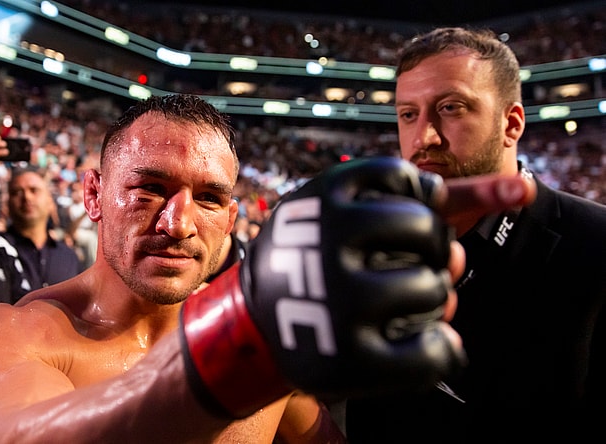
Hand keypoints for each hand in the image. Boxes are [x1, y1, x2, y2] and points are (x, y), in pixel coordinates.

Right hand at [181, 157, 465, 417]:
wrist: (253, 323)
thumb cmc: (313, 255)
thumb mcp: (341, 208)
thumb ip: (426, 196)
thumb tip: (525, 186)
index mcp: (325, 197)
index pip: (418, 184)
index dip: (419, 205)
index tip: (392, 222)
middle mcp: (330, 243)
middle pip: (431, 232)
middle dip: (427, 248)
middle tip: (398, 263)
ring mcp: (341, 301)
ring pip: (435, 288)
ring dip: (430, 296)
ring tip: (396, 303)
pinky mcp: (352, 359)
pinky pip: (437, 350)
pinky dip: (440, 347)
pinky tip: (419, 340)